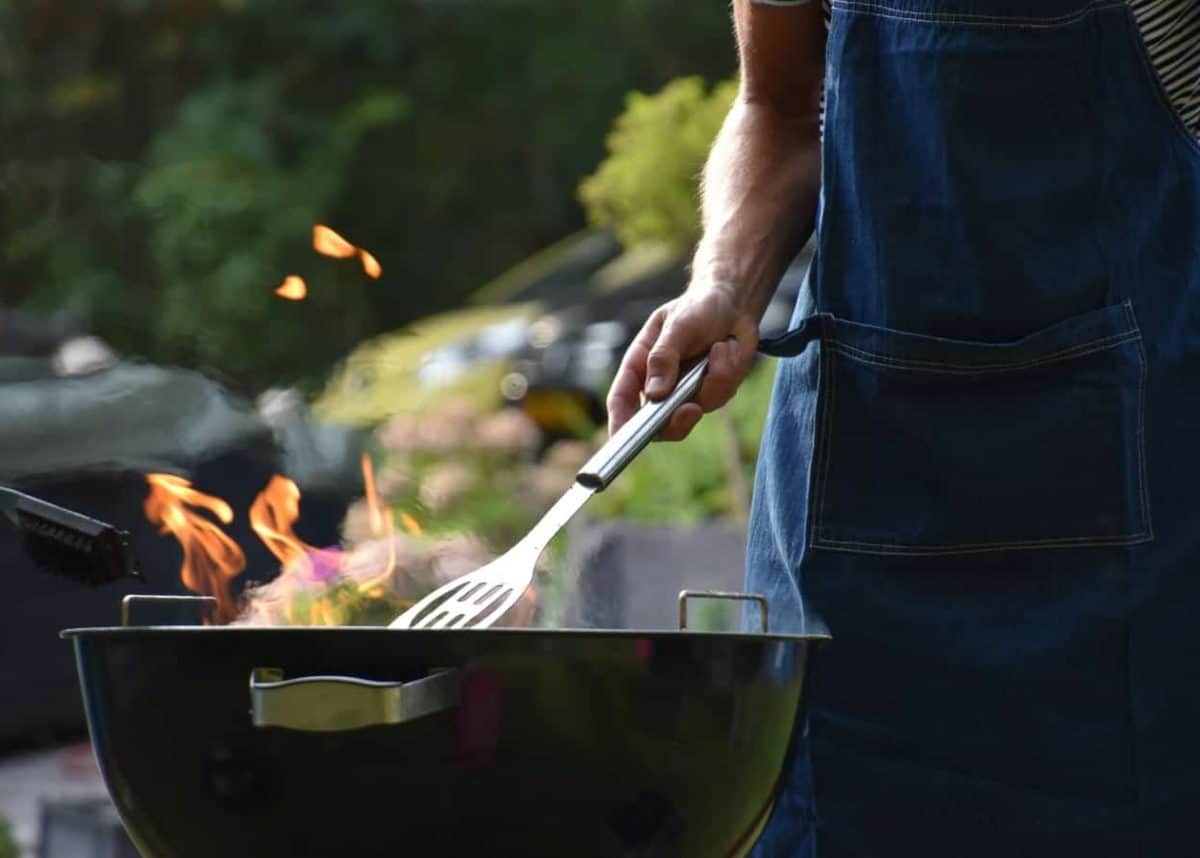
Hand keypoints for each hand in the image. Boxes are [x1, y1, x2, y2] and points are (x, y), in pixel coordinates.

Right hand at [607, 285, 759, 440]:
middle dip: (676, 421)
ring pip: (695, 409)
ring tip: (720, 346)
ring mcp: (685, 392)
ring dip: (713, 378)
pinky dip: (728, 372)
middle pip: (657, 423)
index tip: (621, 439)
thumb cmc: (697, 308)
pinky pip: (720, 396)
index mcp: (640, 366)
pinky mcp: (711, 393)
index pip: (622, 400)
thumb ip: (663, 357)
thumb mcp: (676, 325)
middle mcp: (659, 385)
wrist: (733, 305)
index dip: (619, 422)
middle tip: (691, 409)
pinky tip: (726, 349)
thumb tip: (655, 394)